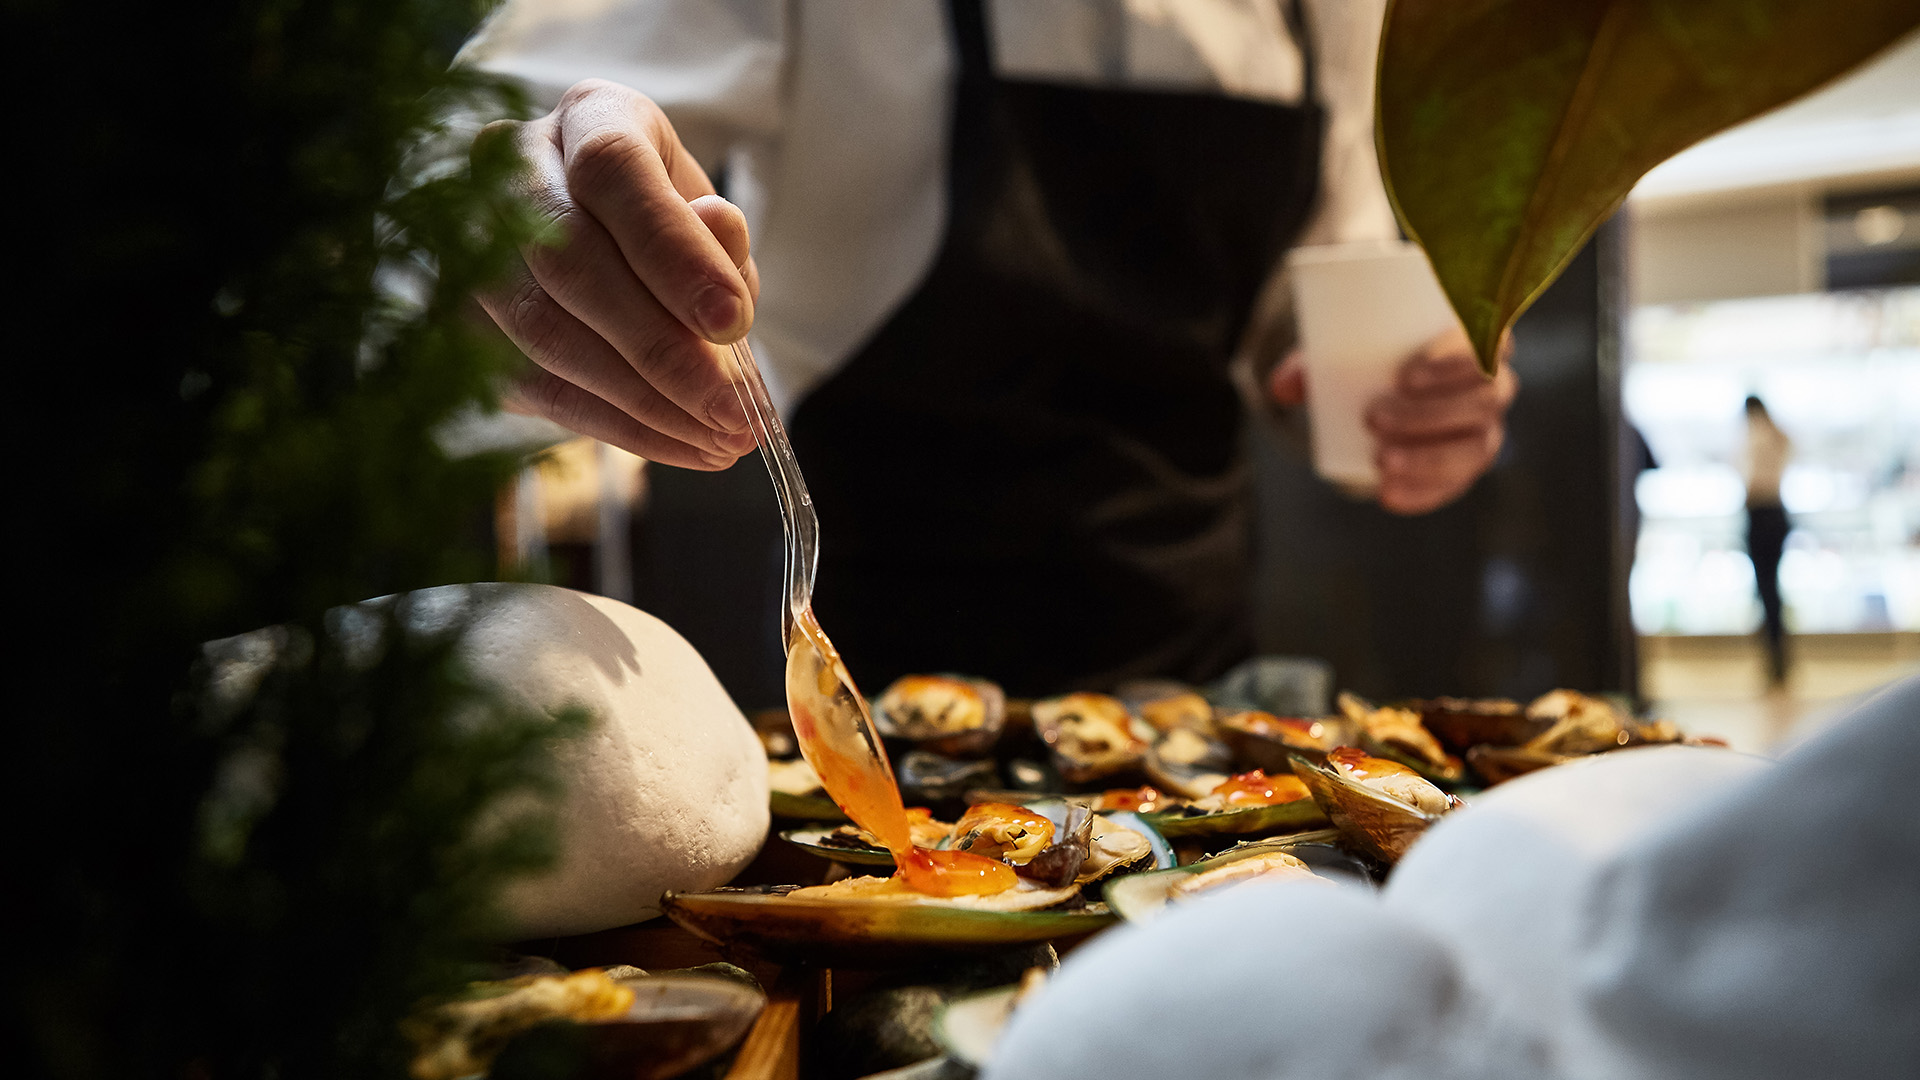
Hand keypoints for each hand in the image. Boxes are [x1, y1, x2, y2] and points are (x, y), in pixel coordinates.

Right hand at [476, 79, 759, 469]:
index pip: (613, 172)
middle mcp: (513, 166)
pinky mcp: (458, 318)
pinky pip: (532, 383)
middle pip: (569, 261)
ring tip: (717, 442)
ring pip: (542, 331)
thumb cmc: (668, 229)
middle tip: (731, 413)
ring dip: (639, 401)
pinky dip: (613, 424)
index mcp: (591, 118)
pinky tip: (678, 445)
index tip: (733, 323)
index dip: (672, 251)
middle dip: (660, 351)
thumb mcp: (711, 223)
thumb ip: (716, 240)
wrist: (601, 241)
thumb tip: (718, 235)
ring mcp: (469, 241)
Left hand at [1268, 328, 1516, 514]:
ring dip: (1428, 457)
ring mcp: (1487, 427)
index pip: (1489, 345)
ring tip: (1380, 461)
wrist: (1394, 386)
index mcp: (1480, 338)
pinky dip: (1425, 493)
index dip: (1454, 361)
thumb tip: (1281, 389)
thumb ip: (1312, 363)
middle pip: (1482, 399)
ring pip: (1476, 446)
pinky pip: (1458, 483)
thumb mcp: (1345, 347)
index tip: (1404, 376)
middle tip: (1374, 417)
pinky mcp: (1468, 463)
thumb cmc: (1376, 352)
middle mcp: (1496, 383)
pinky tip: (1390, 496)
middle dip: (1429, 413)